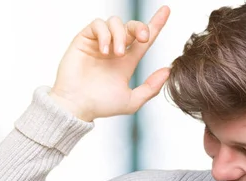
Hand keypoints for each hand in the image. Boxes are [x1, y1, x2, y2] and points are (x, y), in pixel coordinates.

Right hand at [49, 6, 170, 120]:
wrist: (76, 106)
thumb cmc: (101, 106)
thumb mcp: (132, 101)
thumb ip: (151, 88)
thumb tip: (168, 70)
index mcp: (127, 61)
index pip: (144, 39)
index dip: (156, 24)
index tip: (166, 10)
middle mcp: (114, 49)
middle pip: (132, 26)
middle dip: (141, 27)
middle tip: (143, 38)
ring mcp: (99, 43)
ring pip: (115, 22)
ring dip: (121, 35)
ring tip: (117, 53)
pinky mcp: (84, 40)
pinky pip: (98, 25)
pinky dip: (104, 34)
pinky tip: (105, 50)